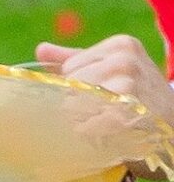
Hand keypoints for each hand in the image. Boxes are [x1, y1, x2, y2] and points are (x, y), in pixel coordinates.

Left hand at [36, 35, 173, 179]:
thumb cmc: (140, 97)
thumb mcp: (114, 70)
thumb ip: (77, 60)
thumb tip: (41, 51)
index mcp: (120, 46)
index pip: (69, 68)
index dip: (77, 87)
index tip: (100, 94)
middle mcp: (124, 61)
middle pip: (70, 86)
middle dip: (77, 104)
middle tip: (102, 112)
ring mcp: (127, 84)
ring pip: (73, 106)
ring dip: (82, 121)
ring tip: (105, 122)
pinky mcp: (126, 111)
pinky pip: (85, 126)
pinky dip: (89, 135)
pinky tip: (107, 134)